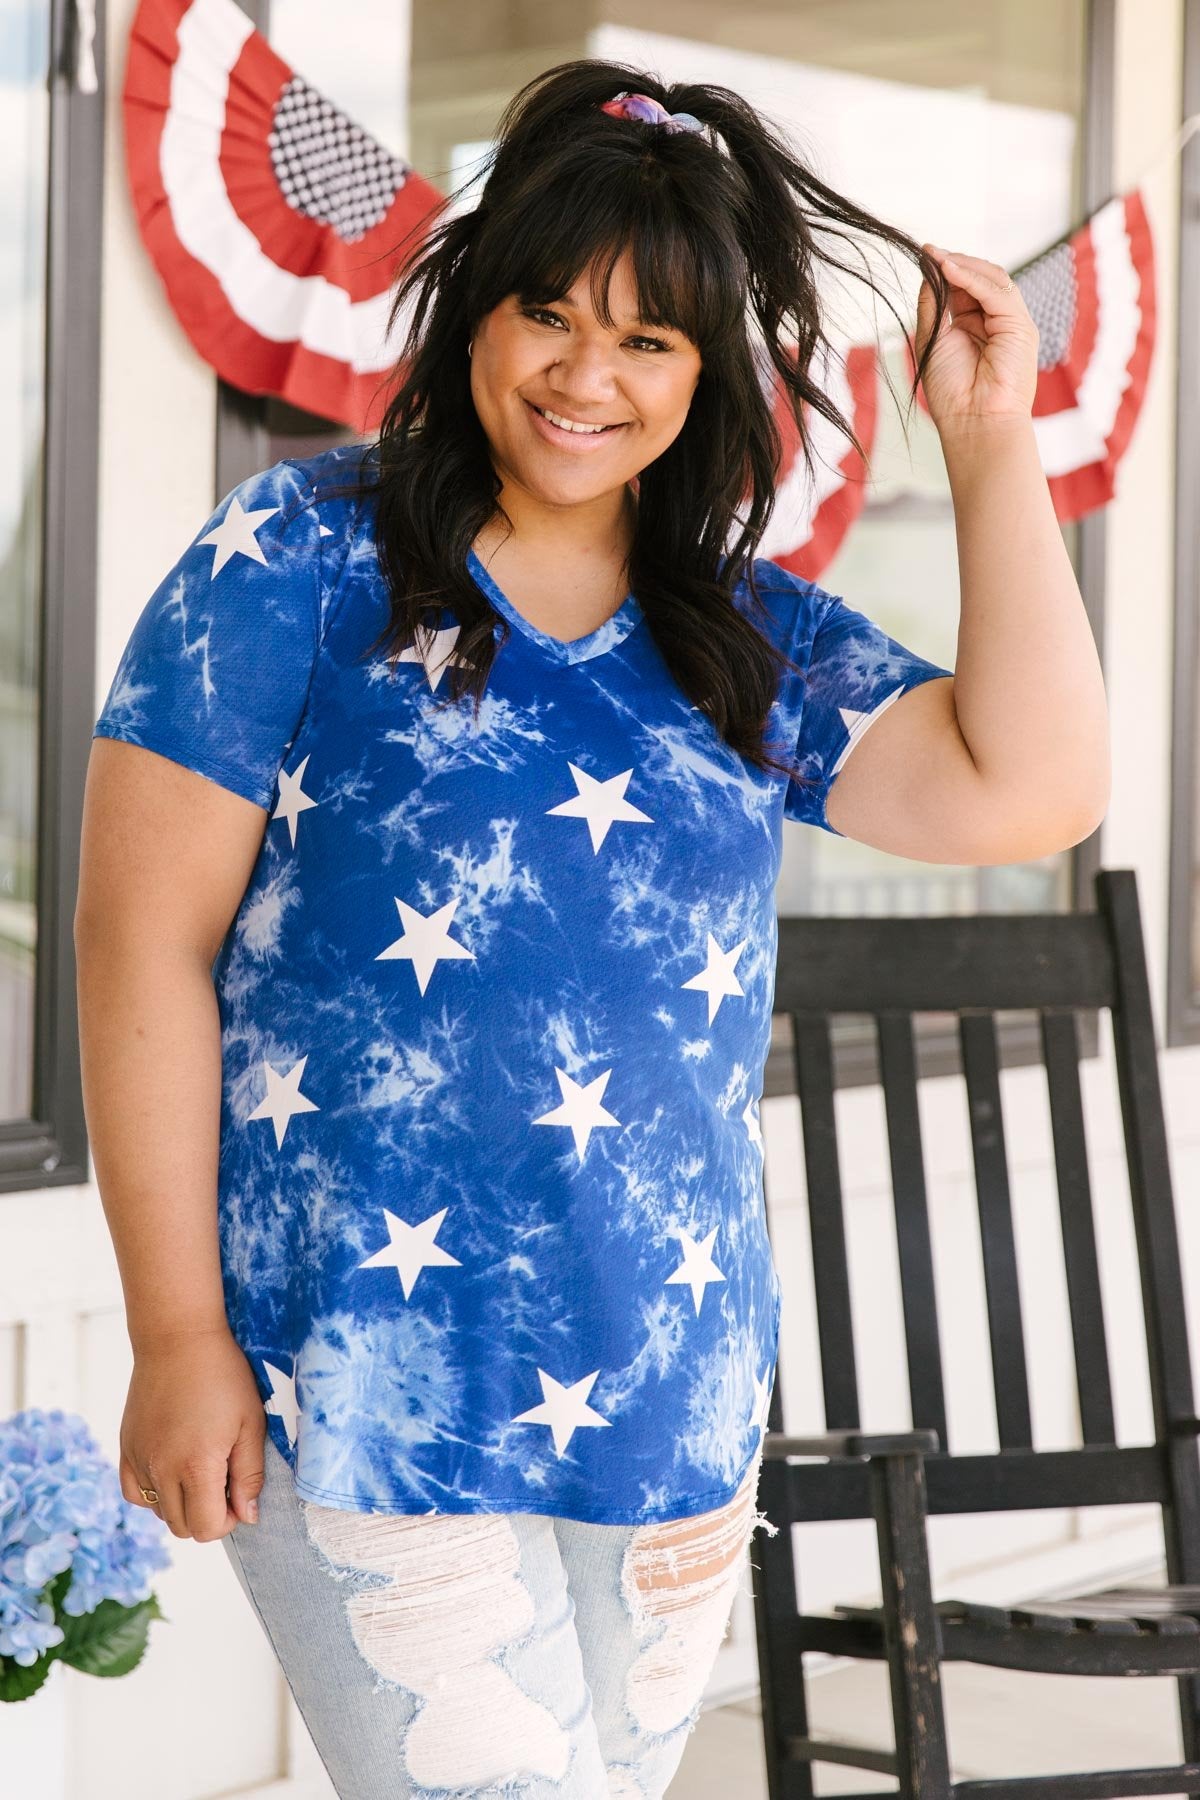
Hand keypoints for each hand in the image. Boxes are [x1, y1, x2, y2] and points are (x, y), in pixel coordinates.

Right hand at [119, 1327, 266, 1541]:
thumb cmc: (223, 1376)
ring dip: (182, 1503)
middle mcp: (160, 1469)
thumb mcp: (250, 1423)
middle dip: (207, 1515)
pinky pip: (134, 1493)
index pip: (206, 1528)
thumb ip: (249, 1475)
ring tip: (200, 1468)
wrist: (178, 1339)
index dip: (229, 1520)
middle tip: (223, 1481)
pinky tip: (172, 1470)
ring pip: (159, 1512)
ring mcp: (138, 1460)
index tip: (238, 1496)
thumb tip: (248, 1515)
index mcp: (195, 1466)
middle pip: (182, 1527)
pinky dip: (153, 1493)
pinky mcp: (125, 1448)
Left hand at [913, 245, 1039, 439]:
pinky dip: (972, 278)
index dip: (944, 271)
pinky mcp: (1020, 326)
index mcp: (976, 326)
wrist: (973, 423)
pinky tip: (948, 270)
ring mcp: (1011, 322)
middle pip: (980, 278)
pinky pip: (996, 292)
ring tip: (935, 257)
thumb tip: (928, 273)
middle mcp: (996, 321)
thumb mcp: (933, 341)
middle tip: (928, 251)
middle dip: (953, 263)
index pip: (965, 288)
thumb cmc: (952, 393)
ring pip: (991, 279)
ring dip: (962, 265)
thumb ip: (933, 307)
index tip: (923, 256)